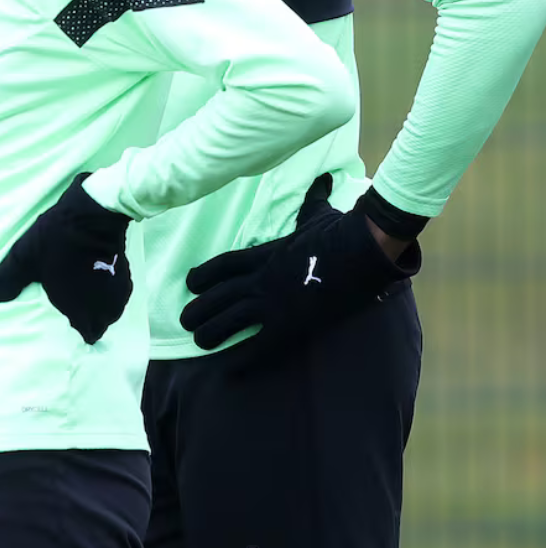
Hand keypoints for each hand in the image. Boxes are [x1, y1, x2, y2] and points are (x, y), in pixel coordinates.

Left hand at [0, 174, 134, 343]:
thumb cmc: (57, 239)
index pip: (85, 336)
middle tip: (71, 314)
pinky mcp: (125, 274)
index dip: (76, 335)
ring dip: (98, 308)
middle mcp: (102, 306)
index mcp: (79, 309)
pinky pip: (116, 295)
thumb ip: (7, 280)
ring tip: (82, 299)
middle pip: (98, 325)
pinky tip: (95, 283)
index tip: (64, 328)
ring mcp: (117, 291)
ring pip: (109, 311)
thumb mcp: (24, 258)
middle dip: (87, 322)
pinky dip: (107, 293)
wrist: (94, 211)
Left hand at [180, 175, 419, 352]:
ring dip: (211, 333)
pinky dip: (241, 359)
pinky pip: (257, 345)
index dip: (202, 275)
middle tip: (184, 321)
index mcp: (264, 254)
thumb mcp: (318, 213)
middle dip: (198, 309)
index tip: (188, 283)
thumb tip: (321, 179)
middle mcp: (260, 279)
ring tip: (199, 342)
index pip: (223, 265)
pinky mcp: (289, 323)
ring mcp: (272, 301)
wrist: (362, 249)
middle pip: (217, 296)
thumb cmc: (342, 230)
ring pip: (229, 320)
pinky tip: (228, 369)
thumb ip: (312, 201)